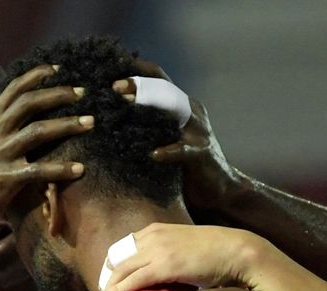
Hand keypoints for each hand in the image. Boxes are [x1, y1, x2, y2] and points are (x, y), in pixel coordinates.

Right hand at [0, 64, 92, 231]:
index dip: (37, 75)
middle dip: (59, 94)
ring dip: (68, 124)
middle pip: (30, 102)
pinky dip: (62, 168)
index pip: (13, 89)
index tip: (58, 68)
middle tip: (83, 92)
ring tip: (91, 123)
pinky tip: (80, 169)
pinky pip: (39, 170)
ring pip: (38, 131)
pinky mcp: (5, 179)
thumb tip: (21, 119)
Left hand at [95, 223, 271, 290]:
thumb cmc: (218, 252)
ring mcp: (157, 250)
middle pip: (118, 257)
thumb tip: (163, 270)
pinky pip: (133, 280)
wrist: (237, 251)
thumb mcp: (185, 246)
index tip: (110, 279)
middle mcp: (152, 236)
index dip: (115, 264)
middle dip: (108, 276)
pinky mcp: (163, 265)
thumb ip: (169, 253)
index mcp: (156, 230)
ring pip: (121, 270)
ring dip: (109, 286)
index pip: (125, 246)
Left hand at [116, 60, 245, 210]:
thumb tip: (110, 114)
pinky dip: (168, 151)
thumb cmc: (182, 165)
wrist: (217, 189)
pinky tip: (153, 154)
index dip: (137, 70)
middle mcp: (191, 112)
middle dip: (139, 85)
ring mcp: (198, 132)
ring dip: (150, 107)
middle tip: (114, 85)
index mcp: (181, 105)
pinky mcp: (202, 154)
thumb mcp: (163, 138)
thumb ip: (145, 124)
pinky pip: (183, 150)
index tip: (111, 66)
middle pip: (164, 89)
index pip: (159, 79)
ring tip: (126, 104)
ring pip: (175, 111)